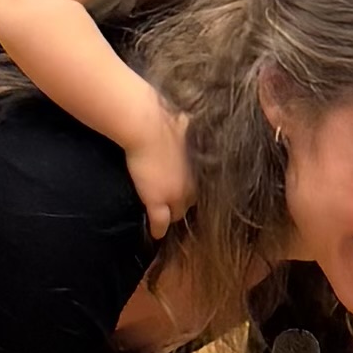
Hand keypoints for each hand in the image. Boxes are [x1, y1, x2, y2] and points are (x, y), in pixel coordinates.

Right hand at [124, 101, 191, 238]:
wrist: (148, 125)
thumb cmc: (168, 118)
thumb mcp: (189, 127)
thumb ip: (193, 136)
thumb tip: (195, 129)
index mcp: (204, 167)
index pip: (203, 187)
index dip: (193, 188)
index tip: (187, 188)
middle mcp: (194, 184)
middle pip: (193, 202)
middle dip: (186, 202)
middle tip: (177, 203)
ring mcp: (176, 194)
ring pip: (179, 214)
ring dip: (173, 215)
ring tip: (167, 218)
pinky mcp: (157, 200)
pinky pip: (160, 222)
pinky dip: (158, 229)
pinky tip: (155, 234)